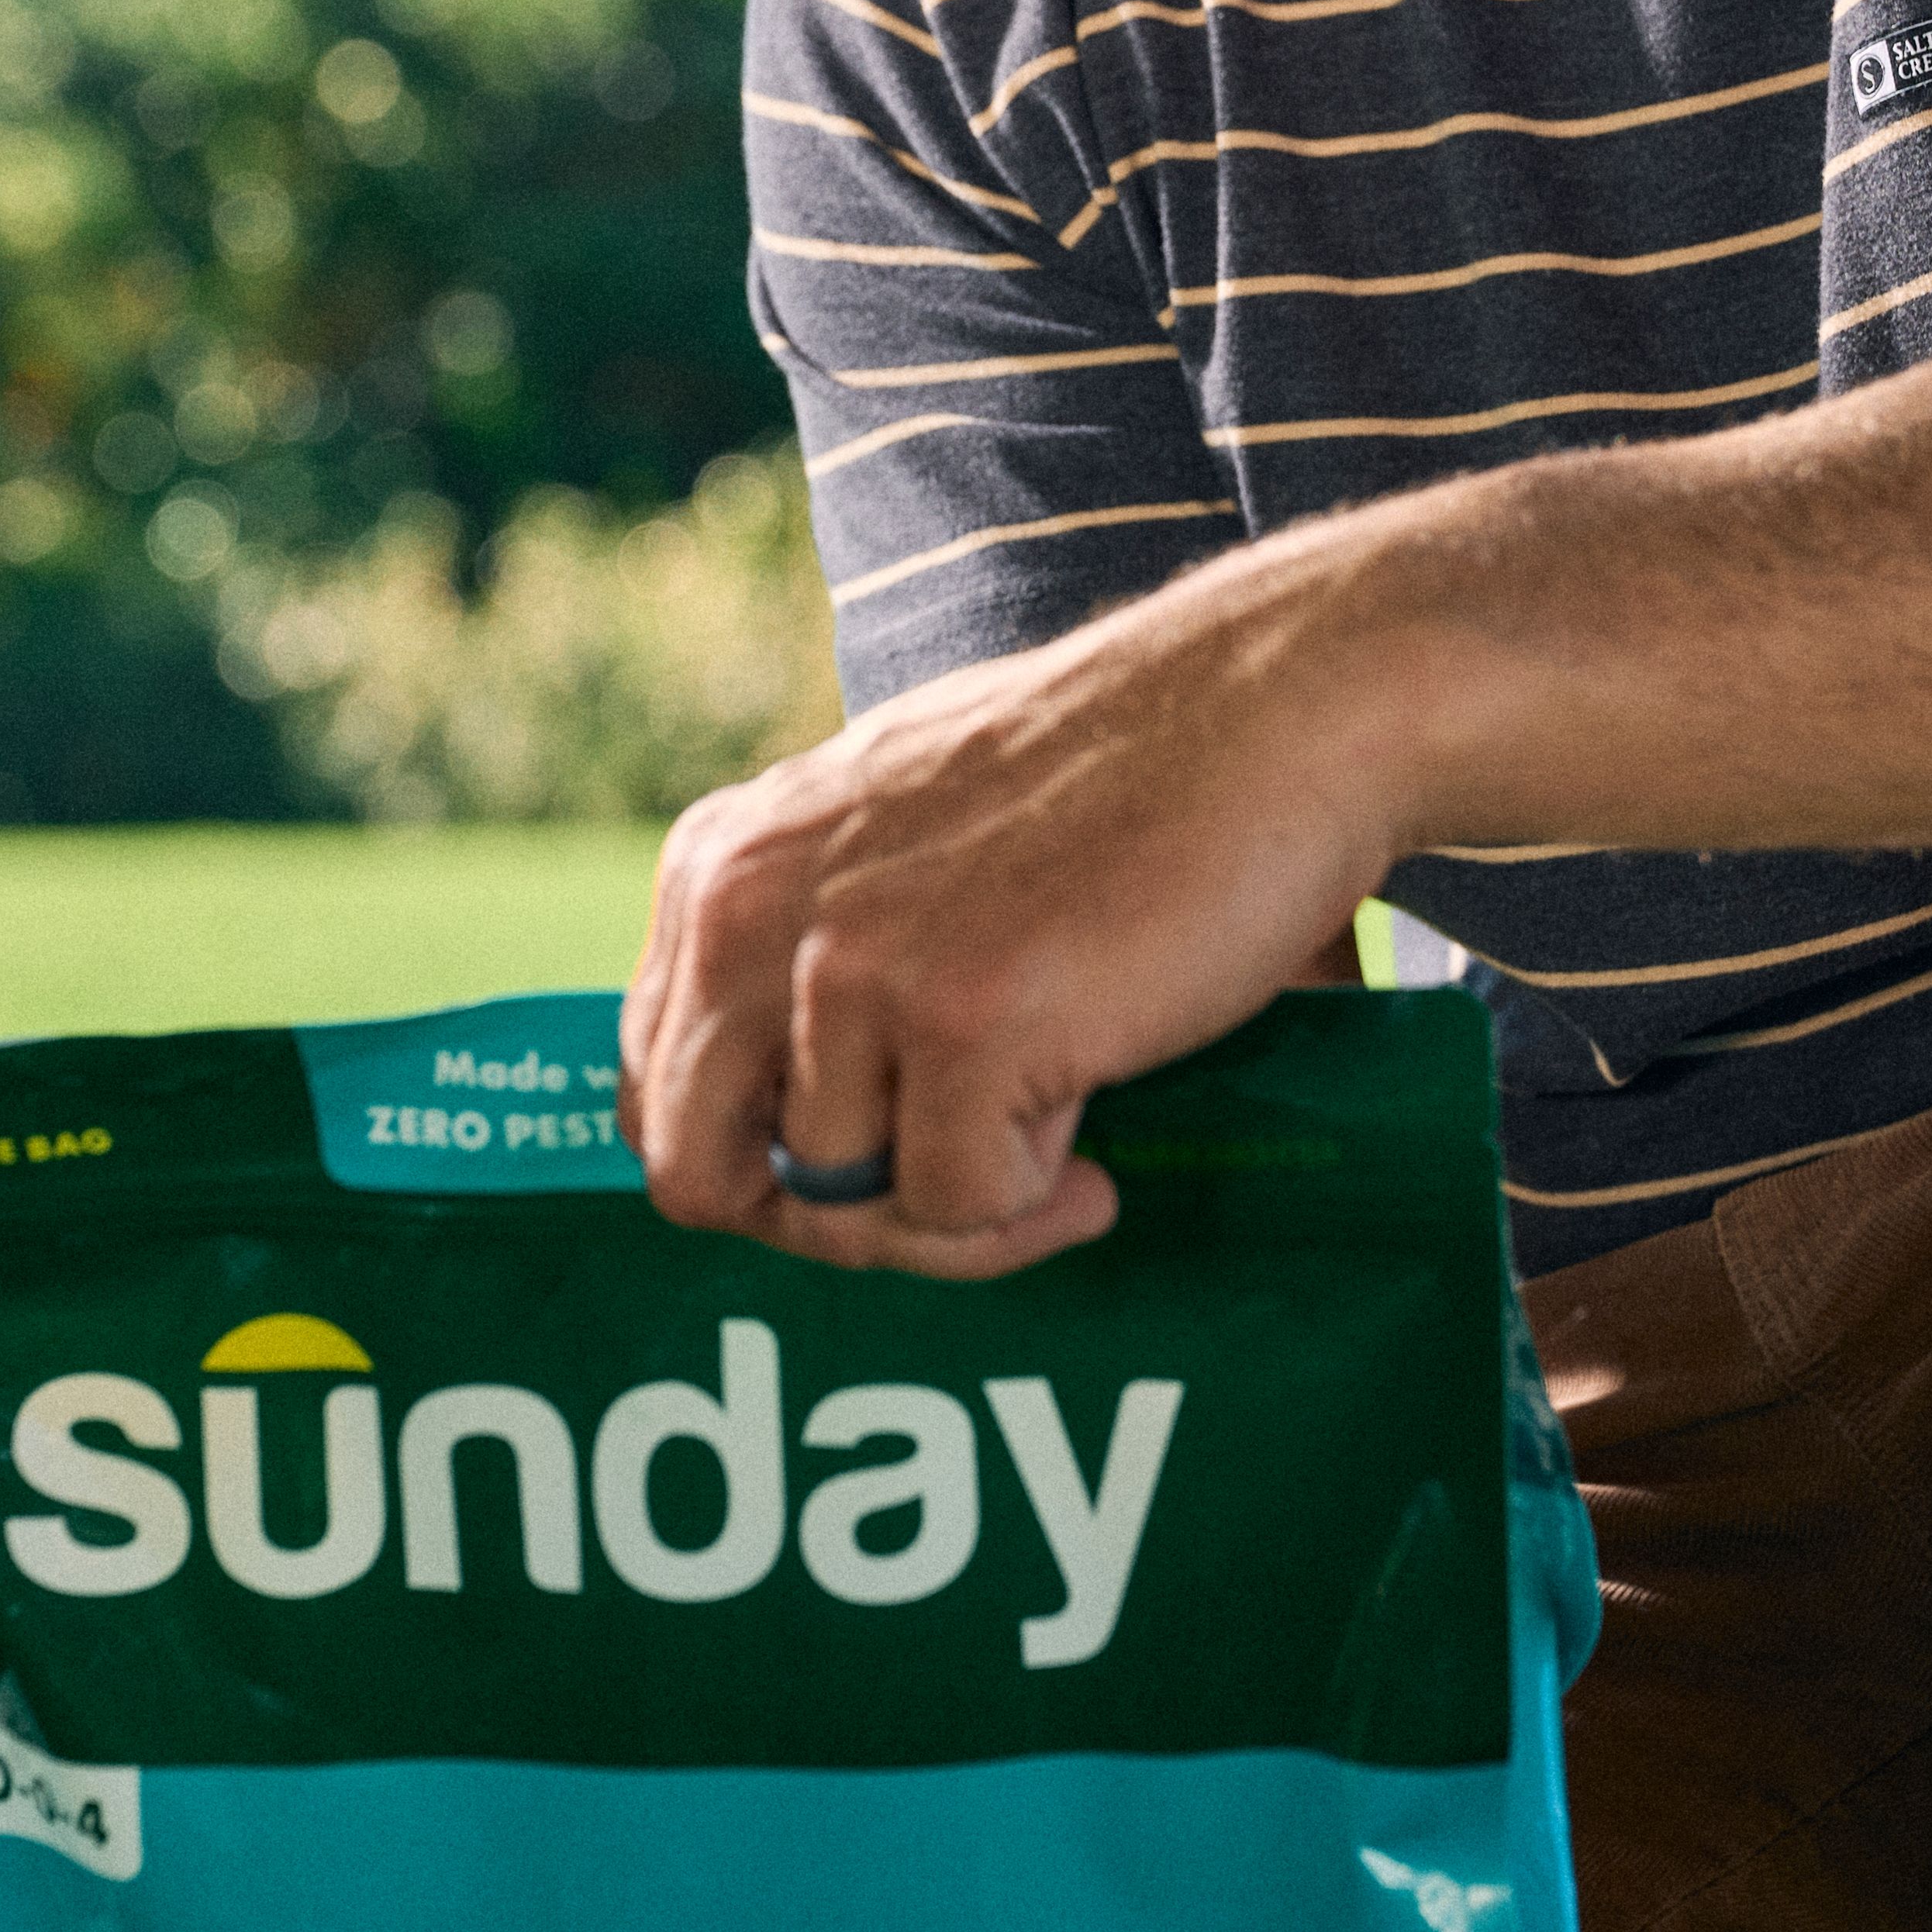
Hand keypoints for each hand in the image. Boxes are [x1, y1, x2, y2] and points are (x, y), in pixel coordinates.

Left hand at [619, 552, 1418, 1275]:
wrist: (1274, 709)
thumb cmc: (1115, 782)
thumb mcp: (892, 832)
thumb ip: (808, 945)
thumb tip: (779, 1138)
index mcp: (720, 864)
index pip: (656, 1091)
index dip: (762, 1162)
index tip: (879, 1160)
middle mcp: (750, 911)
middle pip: (702, 1173)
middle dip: (828, 1222)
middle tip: (950, 1197)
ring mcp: (853, 967)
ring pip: (839, 1208)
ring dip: (956, 1207)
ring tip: (1060, 1136)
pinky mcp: (962, 1022)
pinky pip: (956, 1206)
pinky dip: (1033, 1201)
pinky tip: (1097, 1125)